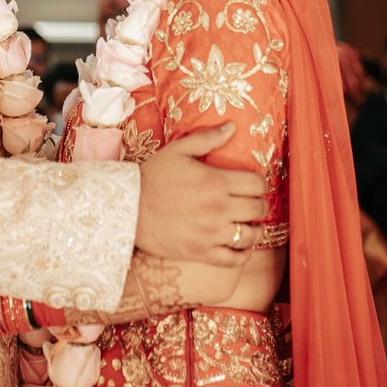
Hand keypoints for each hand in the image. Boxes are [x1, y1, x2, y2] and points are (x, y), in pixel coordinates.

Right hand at [135, 124, 266, 265]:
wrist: (127, 207)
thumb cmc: (152, 176)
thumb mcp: (178, 150)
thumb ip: (208, 138)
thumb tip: (232, 126)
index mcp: (217, 181)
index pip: (257, 184)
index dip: (259, 184)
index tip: (252, 186)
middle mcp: (219, 209)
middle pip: (258, 209)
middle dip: (258, 205)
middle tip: (252, 204)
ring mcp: (211, 234)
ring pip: (251, 236)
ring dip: (255, 231)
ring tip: (250, 226)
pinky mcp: (201, 253)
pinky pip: (234, 260)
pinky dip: (242, 255)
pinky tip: (240, 247)